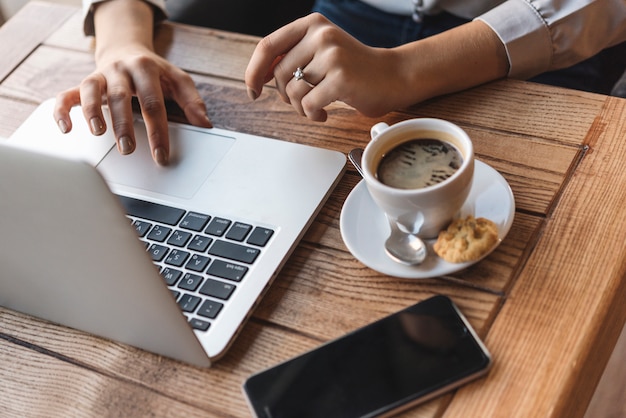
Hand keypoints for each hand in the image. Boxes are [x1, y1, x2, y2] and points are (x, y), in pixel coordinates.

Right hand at [53, 0, 210, 165]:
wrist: (127, 51)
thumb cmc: (156, 73)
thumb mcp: (178, 81)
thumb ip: (192, 101)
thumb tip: (206, 124)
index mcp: (147, 69)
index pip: (154, 104)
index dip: (158, 131)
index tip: (161, 156)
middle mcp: (121, 70)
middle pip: (121, 98)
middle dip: (124, 125)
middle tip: (128, 149)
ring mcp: (100, 76)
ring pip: (92, 92)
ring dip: (93, 113)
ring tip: (98, 133)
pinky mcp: (83, 83)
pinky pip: (67, 95)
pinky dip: (62, 110)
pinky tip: (67, 128)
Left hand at [245, 13, 412, 121]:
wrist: (392, 77)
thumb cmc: (353, 69)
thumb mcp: (320, 52)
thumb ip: (291, 57)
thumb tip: (256, 76)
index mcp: (312, 25)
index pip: (268, 46)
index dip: (253, 71)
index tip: (252, 90)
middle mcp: (321, 35)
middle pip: (279, 75)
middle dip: (286, 96)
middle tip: (303, 101)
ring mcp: (332, 55)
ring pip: (292, 92)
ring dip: (300, 108)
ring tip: (316, 108)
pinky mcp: (341, 78)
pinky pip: (308, 104)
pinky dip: (312, 115)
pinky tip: (324, 113)